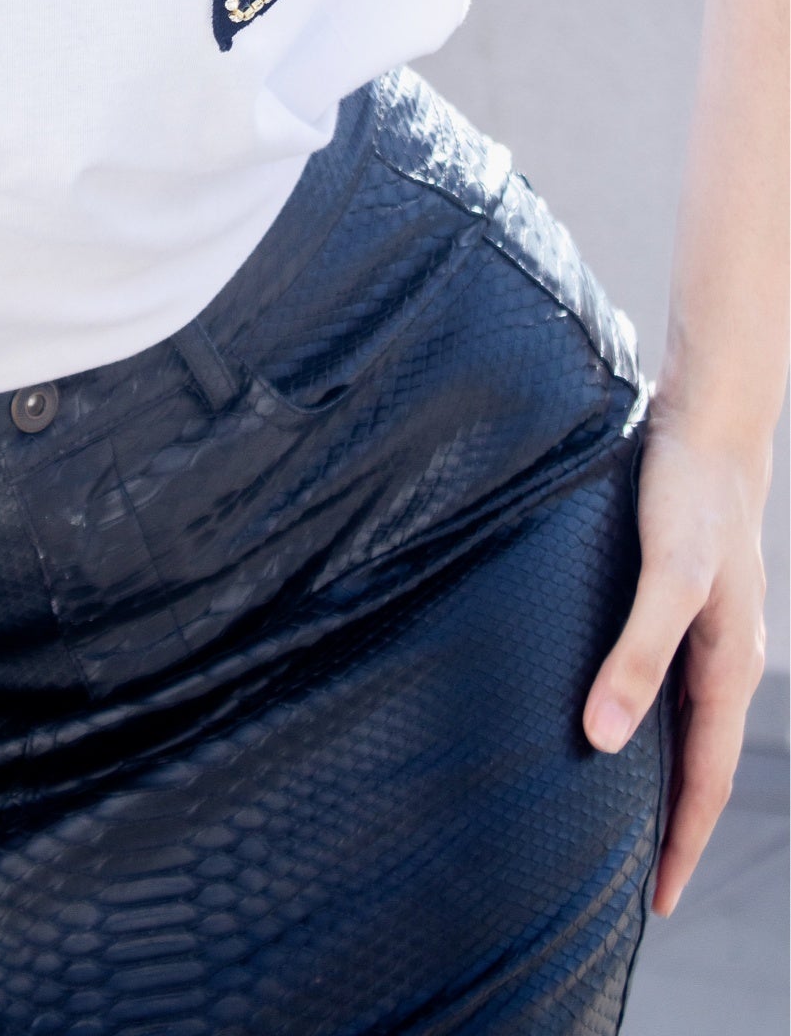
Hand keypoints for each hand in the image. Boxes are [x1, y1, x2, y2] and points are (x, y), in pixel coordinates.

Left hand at [581, 401, 771, 917]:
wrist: (708, 428)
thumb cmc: (689, 496)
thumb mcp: (668, 576)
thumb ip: (638, 653)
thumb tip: (601, 737)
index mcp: (728, 668)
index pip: (707, 780)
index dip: (682, 842)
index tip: (659, 902)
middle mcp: (723, 660)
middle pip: (701, 764)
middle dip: (674, 827)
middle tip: (639, 885)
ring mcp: (706, 634)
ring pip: (686, 727)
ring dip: (663, 778)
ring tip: (624, 821)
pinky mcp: (682, 604)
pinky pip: (670, 686)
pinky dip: (652, 723)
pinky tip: (615, 720)